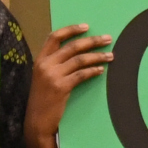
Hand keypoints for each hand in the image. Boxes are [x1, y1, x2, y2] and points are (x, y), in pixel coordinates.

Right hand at [25, 23, 115, 139]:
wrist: (36, 121)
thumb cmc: (42, 99)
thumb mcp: (42, 78)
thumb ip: (54, 64)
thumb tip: (75, 53)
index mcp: (40, 59)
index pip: (54, 37)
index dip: (71, 29)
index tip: (86, 26)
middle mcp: (45, 65)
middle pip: (72, 46)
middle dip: (92, 41)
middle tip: (107, 39)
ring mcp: (53, 76)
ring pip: (80, 60)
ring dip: (97, 56)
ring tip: (110, 55)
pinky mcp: (61, 87)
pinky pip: (81, 75)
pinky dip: (93, 71)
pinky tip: (101, 70)